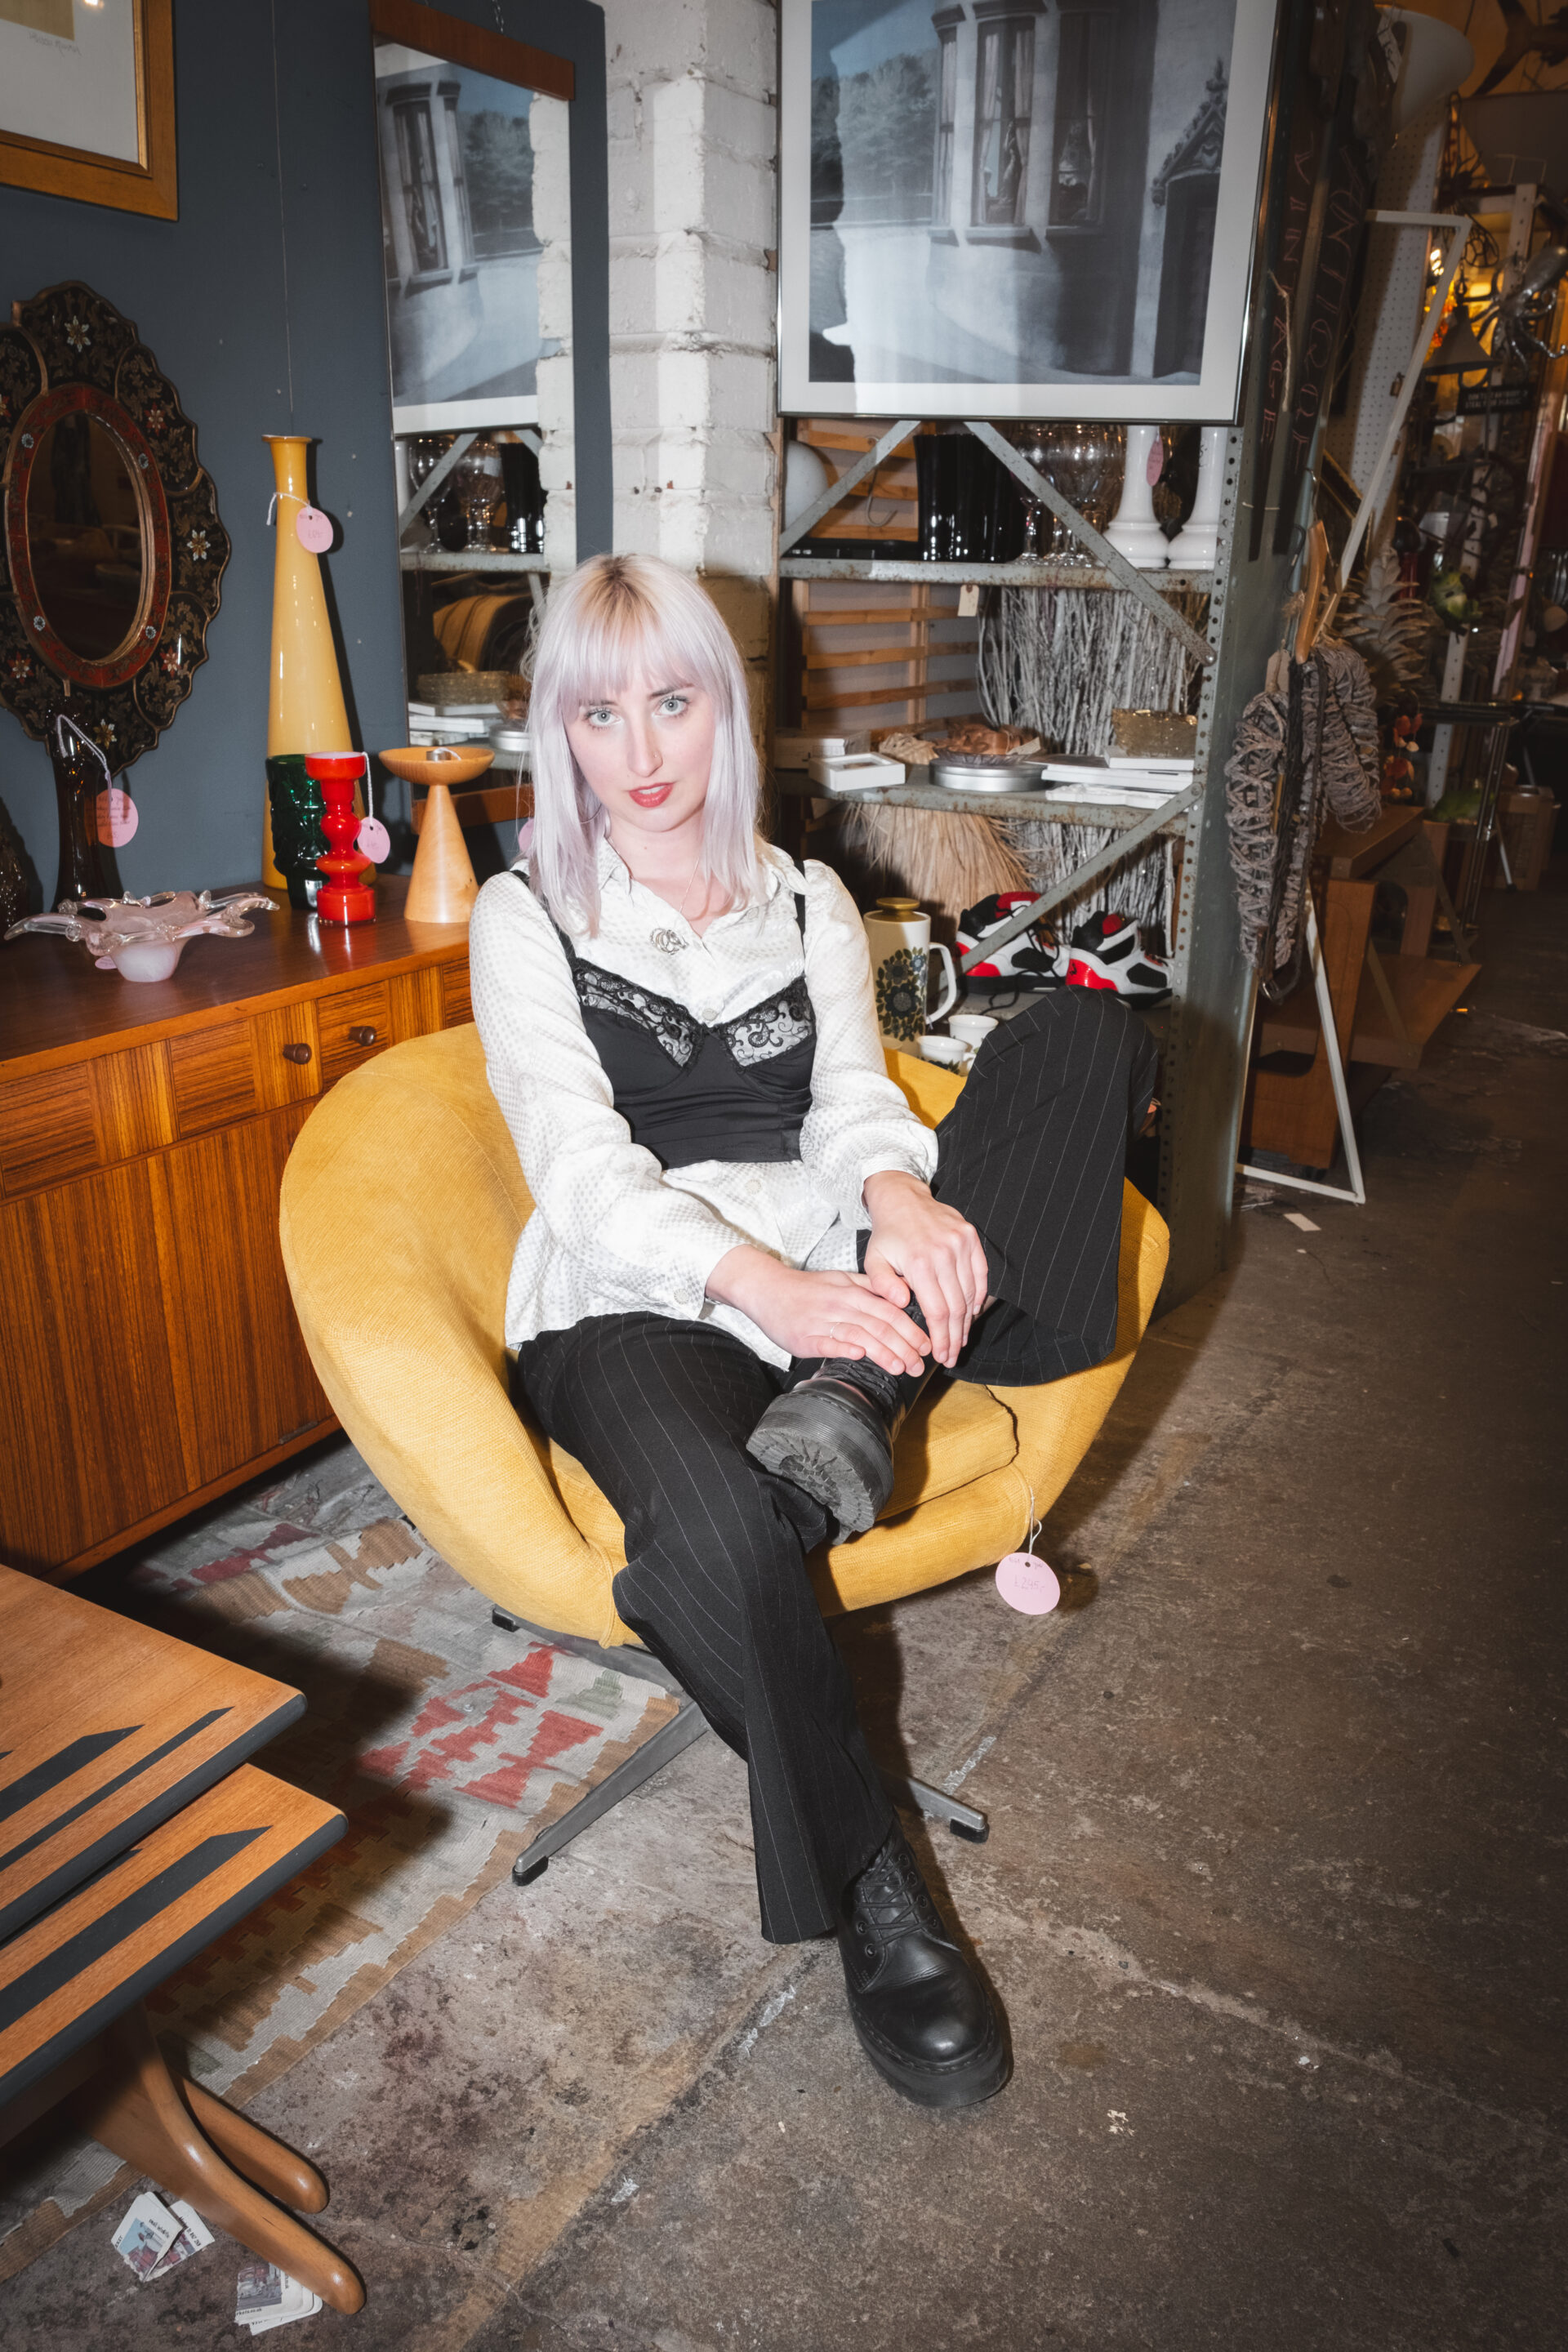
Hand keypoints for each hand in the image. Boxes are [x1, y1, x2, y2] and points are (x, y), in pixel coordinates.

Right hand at [706, 1247, 929, 1376]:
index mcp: (853, 1291)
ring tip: (901, 1367)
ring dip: (883, 1352)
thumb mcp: (841, 1279)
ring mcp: (823, 1321)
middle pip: (880, 1325)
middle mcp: (841, 1304)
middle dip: (905, 1346)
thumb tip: (900, 1297)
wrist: (766, 1289)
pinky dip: (844, 1347)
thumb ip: (869, 1288)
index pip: (890, 1311)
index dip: (911, 1329)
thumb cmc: (806, 1288)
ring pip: (860, 1335)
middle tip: (920, 1364)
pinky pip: (828, 1342)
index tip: (926, 1344)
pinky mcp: (805, 1337)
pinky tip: (859, 1356)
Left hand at [861, 1170, 989, 1368]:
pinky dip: (979, 1296)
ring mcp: (960, 1244)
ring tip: (961, 1339)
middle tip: (952, 1355)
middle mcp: (943, 1253)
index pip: (937, 1312)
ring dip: (968, 1321)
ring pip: (970, 1293)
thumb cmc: (887, 1234)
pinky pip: (981, 1273)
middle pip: (956, 1307)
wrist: (902, 1198)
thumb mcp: (873, 1259)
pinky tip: (973, 1313)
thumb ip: (882, 1284)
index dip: (941, 1338)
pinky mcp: (970, 1237)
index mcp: (919, 1263)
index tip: (940, 1355)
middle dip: (955, 1337)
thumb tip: (900, 1303)